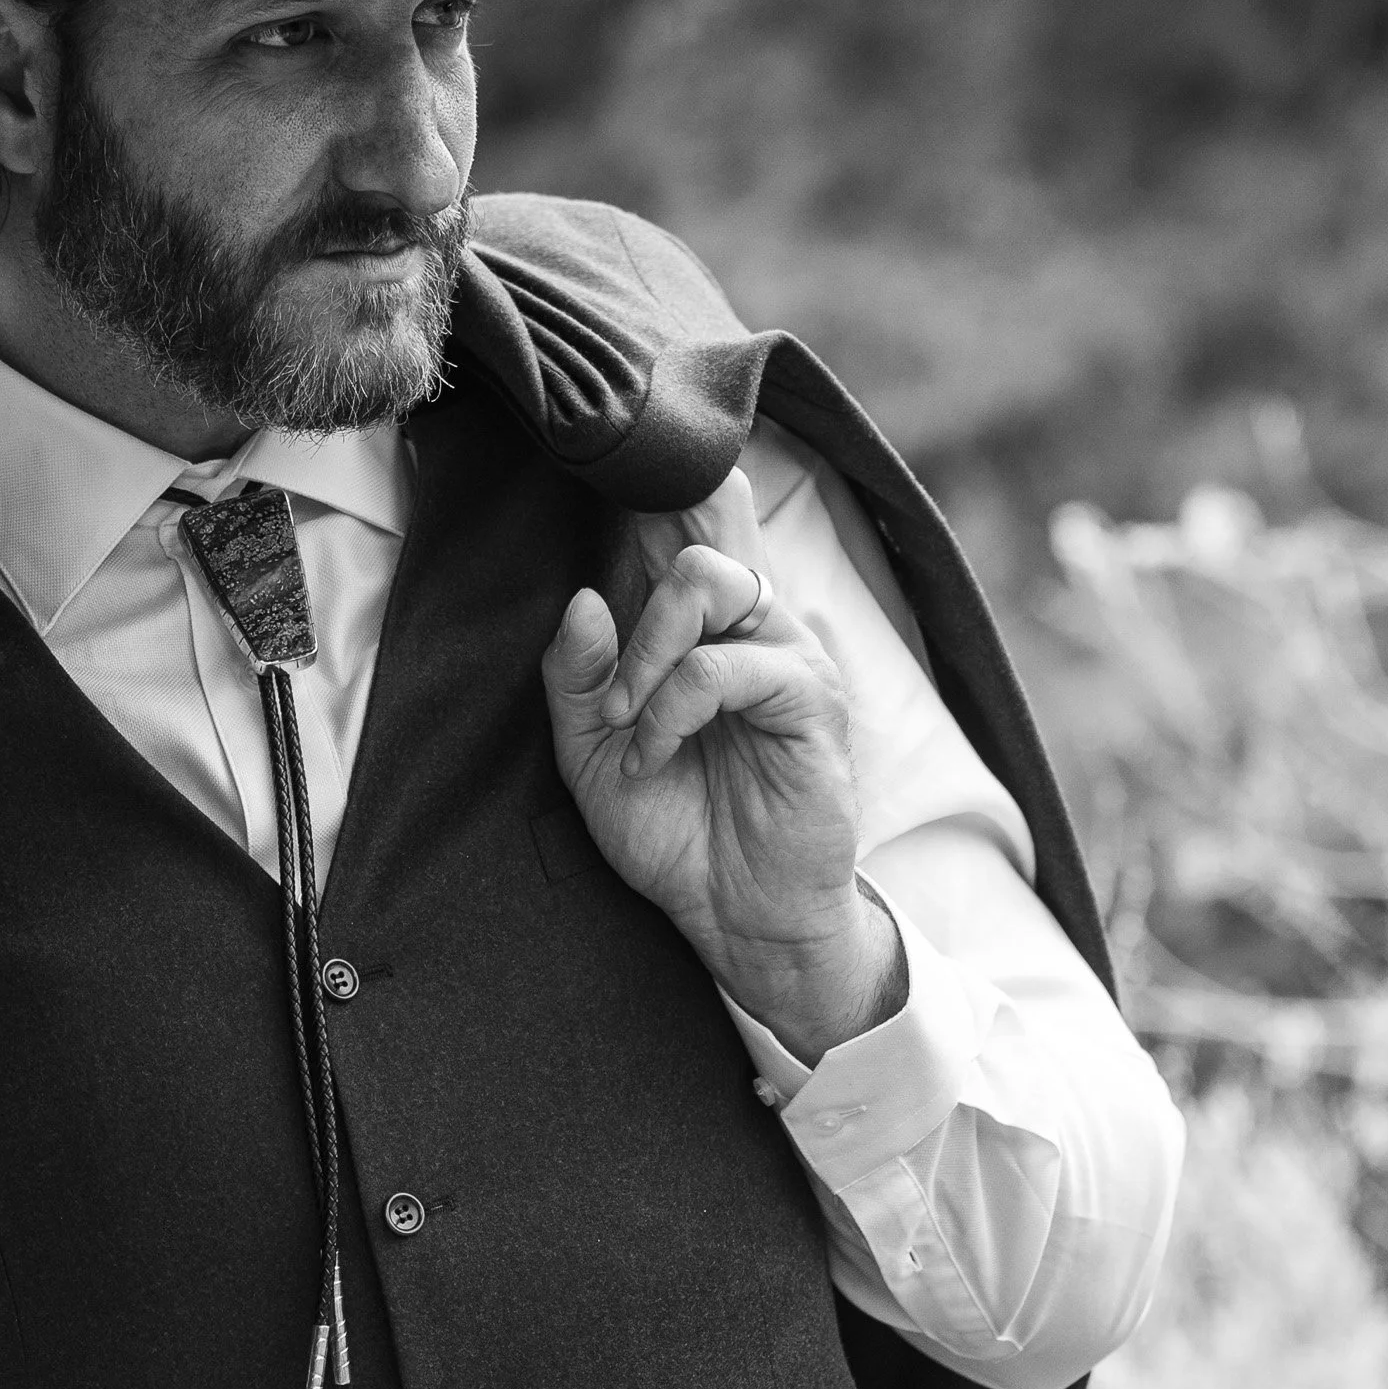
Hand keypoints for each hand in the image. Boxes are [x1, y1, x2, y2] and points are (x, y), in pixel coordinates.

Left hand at [540, 474, 904, 1061]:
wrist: (737, 918)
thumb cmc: (675, 832)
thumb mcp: (591, 755)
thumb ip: (577, 679)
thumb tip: (585, 600)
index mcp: (700, 632)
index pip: (680, 529)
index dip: (649, 493)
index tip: (600, 471)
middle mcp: (750, 628)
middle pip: (696, 533)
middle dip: (637, 600)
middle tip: (618, 694)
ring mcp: (786, 656)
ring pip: (711, 579)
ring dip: (649, 655)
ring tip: (635, 727)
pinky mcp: (809, 699)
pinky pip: (727, 664)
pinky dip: (674, 706)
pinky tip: (657, 753)